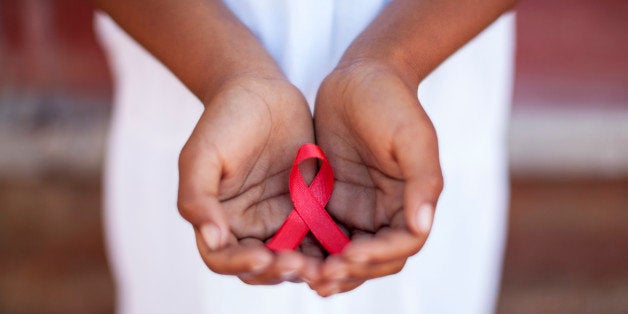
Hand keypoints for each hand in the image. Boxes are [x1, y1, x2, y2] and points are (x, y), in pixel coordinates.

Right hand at [177, 74, 321, 284]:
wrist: (261, 91)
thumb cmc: (224, 119)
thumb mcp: (201, 154)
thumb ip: (197, 197)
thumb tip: (212, 238)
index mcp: (218, 219)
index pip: (224, 258)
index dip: (241, 264)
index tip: (265, 256)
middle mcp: (249, 227)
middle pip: (262, 267)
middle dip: (279, 271)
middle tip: (301, 265)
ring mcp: (281, 219)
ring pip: (294, 258)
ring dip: (308, 267)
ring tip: (325, 264)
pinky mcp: (309, 209)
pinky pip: (320, 237)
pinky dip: (329, 247)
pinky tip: (343, 245)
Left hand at [311, 60, 442, 295]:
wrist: (359, 76)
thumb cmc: (391, 101)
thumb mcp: (412, 135)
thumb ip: (423, 181)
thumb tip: (422, 226)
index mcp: (412, 201)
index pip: (402, 244)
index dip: (378, 256)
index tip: (349, 255)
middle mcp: (387, 212)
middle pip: (375, 259)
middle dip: (351, 271)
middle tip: (321, 276)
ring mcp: (359, 209)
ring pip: (347, 254)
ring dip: (330, 270)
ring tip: (304, 276)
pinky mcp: (331, 202)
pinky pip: (321, 235)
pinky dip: (311, 250)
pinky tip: (290, 255)